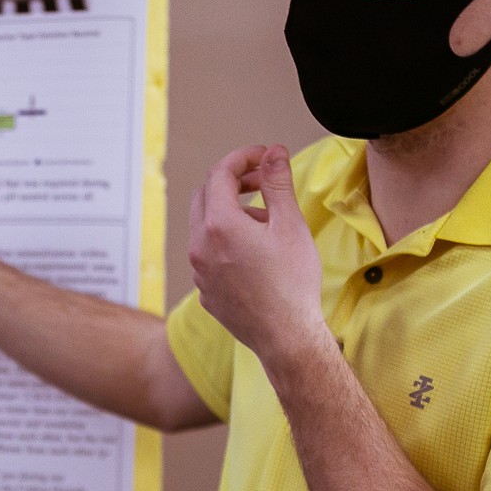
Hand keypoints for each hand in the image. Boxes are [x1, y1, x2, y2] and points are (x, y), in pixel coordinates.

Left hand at [187, 144, 326, 363]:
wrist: (287, 338)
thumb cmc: (292, 282)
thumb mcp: (290, 225)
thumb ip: (277, 183)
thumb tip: (273, 152)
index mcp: (218, 225)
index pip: (220, 174)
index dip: (243, 158)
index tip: (264, 157)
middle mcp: (199, 246)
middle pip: (205, 196)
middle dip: (233, 182)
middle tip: (262, 182)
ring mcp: (198, 271)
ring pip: (205, 227)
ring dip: (231, 214)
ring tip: (266, 223)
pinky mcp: (205, 291)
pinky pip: (208, 255)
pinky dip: (226, 242)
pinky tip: (256, 254)